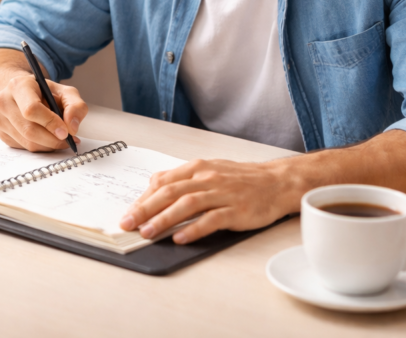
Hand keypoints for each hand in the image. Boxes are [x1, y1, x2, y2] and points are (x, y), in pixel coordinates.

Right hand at [0, 75, 87, 151]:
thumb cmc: (44, 93)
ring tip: (60, 138)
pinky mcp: (2, 133)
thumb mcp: (65, 92)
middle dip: (52, 139)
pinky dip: (40, 147)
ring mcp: (0, 119)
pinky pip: (24, 148)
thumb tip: (72, 128)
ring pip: (27, 142)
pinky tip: (47, 138)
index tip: (65, 132)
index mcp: (18, 85)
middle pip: (29, 130)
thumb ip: (75, 106)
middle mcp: (4, 101)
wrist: (23, 94)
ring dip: (48, 145)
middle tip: (68, 140)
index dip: (50, 123)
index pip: (31, 109)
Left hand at [119, 159, 292, 243]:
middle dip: (145, 209)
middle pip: (170, 192)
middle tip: (128, 224)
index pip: (163, 181)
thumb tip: (154, 189)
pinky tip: (180, 238)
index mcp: (198, 167)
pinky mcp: (236, 210)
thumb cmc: (241, 179)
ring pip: (187, 204)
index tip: (128, 213)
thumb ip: (184, 179)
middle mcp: (207, 178)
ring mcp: (222, 193)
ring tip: (148, 232)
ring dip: (164, 219)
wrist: (277, 182)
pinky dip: (194, 229)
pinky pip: (212, 219)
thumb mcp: (210, 170)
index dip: (143, 198)